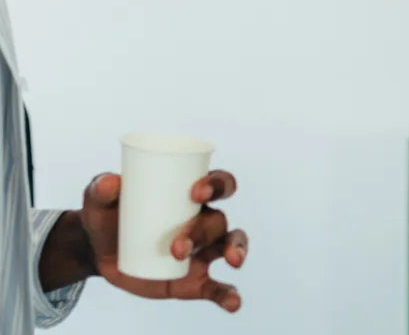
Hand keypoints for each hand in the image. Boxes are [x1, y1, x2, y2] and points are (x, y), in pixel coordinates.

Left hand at [80, 171, 246, 311]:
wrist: (98, 252)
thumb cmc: (107, 216)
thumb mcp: (99, 200)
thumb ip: (100, 189)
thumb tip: (110, 182)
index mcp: (190, 195)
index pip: (218, 183)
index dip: (217, 185)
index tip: (198, 193)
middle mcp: (203, 220)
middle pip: (218, 220)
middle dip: (203, 232)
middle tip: (177, 248)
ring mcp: (201, 251)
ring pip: (227, 245)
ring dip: (233, 250)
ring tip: (231, 260)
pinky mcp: (194, 280)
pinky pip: (217, 287)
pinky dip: (228, 294)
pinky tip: (234, 302)